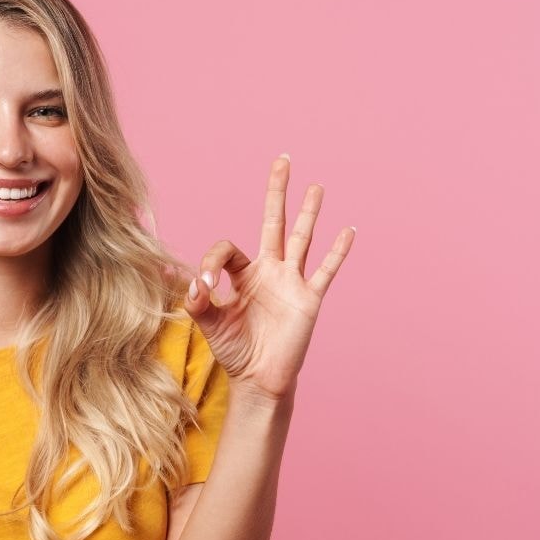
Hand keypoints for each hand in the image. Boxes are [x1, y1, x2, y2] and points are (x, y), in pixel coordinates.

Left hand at [184, 154, 354, 403]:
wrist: (259, 379)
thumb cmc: (235, 350)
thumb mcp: (209, 325)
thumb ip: (198, 303)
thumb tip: (191, 285)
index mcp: (242, 275)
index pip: (227, 249)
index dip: (211, 262)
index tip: (204, 287)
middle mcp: (269, 271)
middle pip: (273, 223)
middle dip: (276, 193)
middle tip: (282, 161)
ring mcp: (291, 282)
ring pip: (302, 239)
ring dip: (308, 213)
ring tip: (316, 187)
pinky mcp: (309, 298)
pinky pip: (325, 270)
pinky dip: (337, 252)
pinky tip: (348, 231)